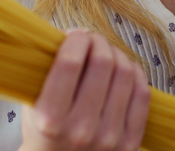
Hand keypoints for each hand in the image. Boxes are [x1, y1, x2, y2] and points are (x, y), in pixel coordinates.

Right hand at [19, 30, 150, 150]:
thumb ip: (46, 69)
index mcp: (51, 119)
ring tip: (107, 53)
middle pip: (101, 64)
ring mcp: (109, 138)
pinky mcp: (130, 143)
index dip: (76, 39)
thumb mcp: (32, 103)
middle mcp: (81, 130)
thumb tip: (75, 34)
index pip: (69, 64)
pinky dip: (135, 73)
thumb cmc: (44, 132)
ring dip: (117, 54)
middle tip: (92, 40)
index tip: (75, 34)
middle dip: (98, 42)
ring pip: (125, 74)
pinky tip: (124, 68)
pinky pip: (142, 94)